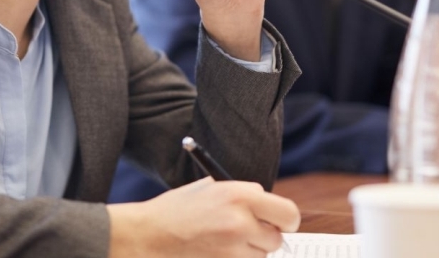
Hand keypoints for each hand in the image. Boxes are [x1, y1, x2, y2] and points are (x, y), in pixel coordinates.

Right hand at [107, 178, 299, 257]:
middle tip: (247, 230)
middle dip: (265, 235)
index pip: (288, 212)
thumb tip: (268, 206)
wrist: (149, 234)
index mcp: (238, 195)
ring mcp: (232, 248)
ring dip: (250, 249)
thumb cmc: (176, 209)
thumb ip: (243, 194)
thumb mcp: (211, 188)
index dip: (287, 219)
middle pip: (277, 238)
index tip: (282, 221)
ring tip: (224, 239)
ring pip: (262, 255)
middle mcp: (240, 222)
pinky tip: (218, 250)